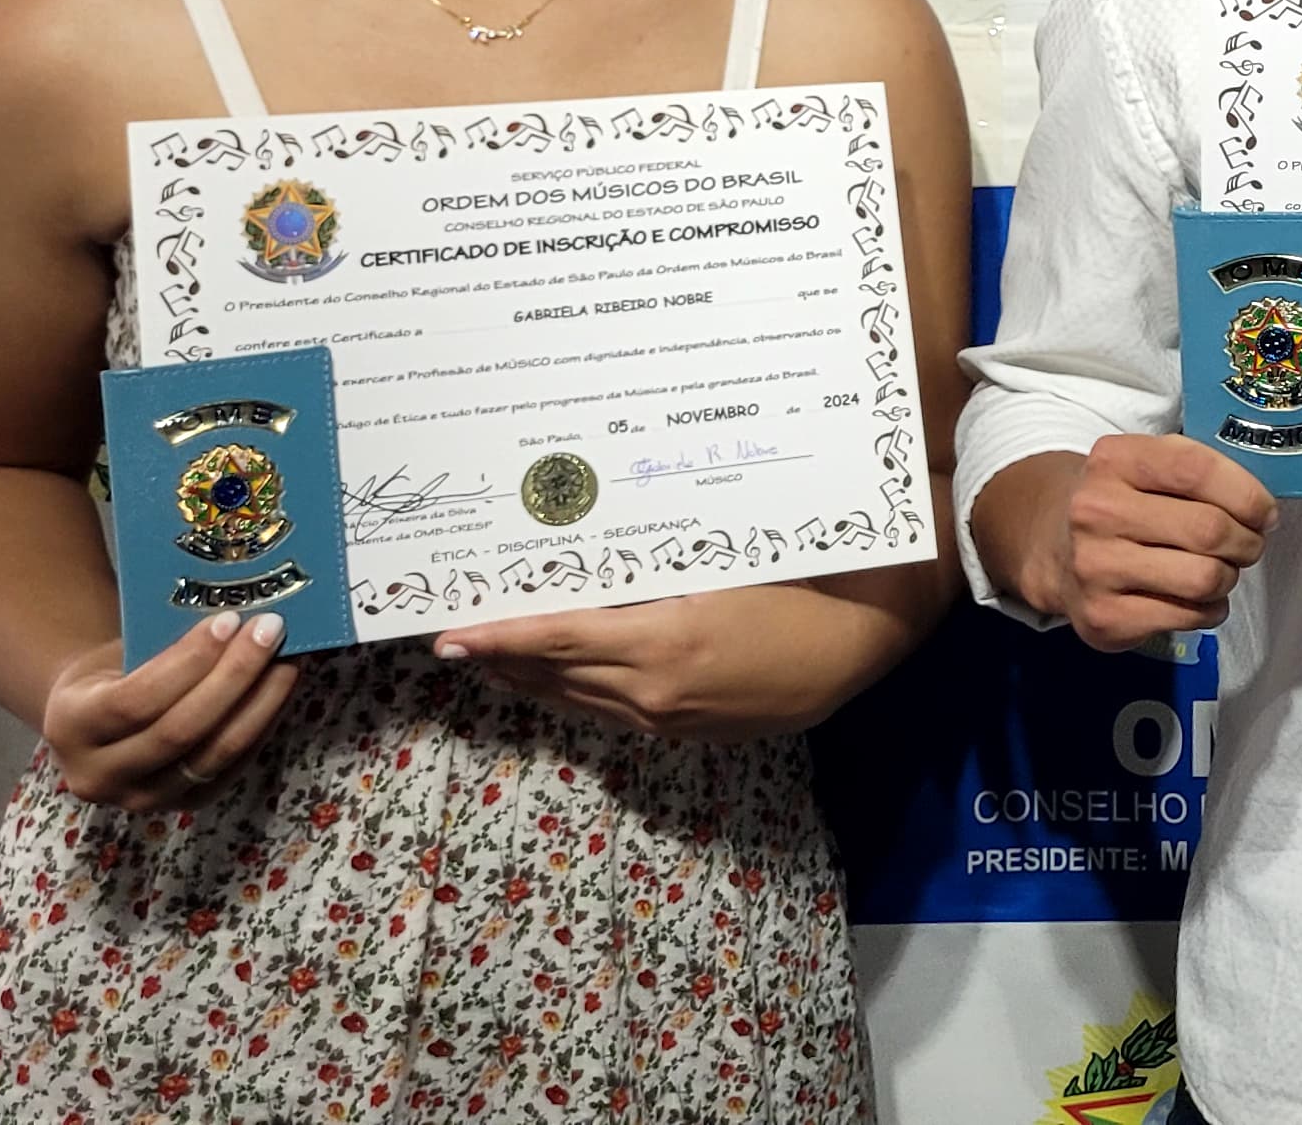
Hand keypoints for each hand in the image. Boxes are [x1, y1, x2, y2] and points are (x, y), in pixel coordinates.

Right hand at [39, 611, 296, 809]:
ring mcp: (143, 800)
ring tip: (287, 657)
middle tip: (271, 630)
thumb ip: (162, 645)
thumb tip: (238, 618)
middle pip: (180, 731)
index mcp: (71, 727)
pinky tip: (281, 688)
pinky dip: (263, 724)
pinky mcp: (184, 806)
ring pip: (215, 754)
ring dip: (260, 702)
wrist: (94, 723)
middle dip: (234, 676)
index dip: (188, 662)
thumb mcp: (115, 655)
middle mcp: (100, 776)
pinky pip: (233, 766)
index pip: (136, 700)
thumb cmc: (110, 675)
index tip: (229, 620)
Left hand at [436, 593, 781, 739]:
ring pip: (576, 699)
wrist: (852, 650)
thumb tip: (589, 568)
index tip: (449, 636)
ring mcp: (667, 718)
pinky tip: (558, 680)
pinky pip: (609, 713)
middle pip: (555, 674)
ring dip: (530, 679)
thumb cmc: (794, 591)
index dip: (498, 638)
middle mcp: (652, 690)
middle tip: (453, 641)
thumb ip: (652, 576)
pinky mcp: (683, 732)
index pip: (556, 639)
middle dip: (500, 659)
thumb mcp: (720, 570)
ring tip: (491, 660)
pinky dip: (572, 693)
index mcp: (660, 643)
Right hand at [1060, 433, 1276, 652]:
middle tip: (1249, 545)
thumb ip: (1198, 471)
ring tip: (1221, 571)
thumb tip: (1262, 510)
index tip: (1265, 513)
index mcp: (1114, 460)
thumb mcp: (1146, 464)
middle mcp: (1097, 511)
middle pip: (1208, 530)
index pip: (1197, 469)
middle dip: (1247, 542)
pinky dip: (1209, 611)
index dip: (1247, 494)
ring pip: (1204, 578)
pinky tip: (1199, 600)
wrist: (1053, 547)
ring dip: (1229, 578)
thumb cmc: (1122, 501)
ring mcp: (1095, 568)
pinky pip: (1187, 617)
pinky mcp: (1103, 617)